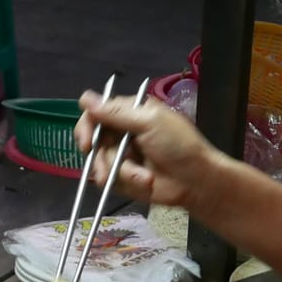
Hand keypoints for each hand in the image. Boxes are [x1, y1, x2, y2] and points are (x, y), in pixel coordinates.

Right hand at [74, 90, 226, 210]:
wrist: (196, 181)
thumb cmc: (179, 146)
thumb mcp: (149, 123)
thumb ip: (116, 113)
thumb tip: (85, 98)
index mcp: (129, 113)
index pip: (95, 113)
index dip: (86, 127)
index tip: (87, 143)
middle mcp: (122, 132)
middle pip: (92, 141)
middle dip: (101, 158)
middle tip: (104, 172)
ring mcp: (122, 156)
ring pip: (100, 164)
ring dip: (122, 173)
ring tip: (143, 178)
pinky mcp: (124, 177)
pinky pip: (109, 181)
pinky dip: (126, 183)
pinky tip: (143, 183)